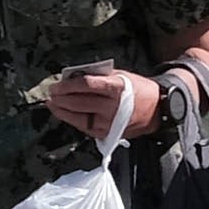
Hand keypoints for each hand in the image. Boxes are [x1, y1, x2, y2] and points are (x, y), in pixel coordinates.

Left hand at [30, 65, 156, 146]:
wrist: (157, 109)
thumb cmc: (136, 89)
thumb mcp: (120, 75)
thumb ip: (98, 76)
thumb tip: (73, 76)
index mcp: (116, 87)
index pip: (86, 84)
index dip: (67, 85)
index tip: (56, 84)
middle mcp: (113, 106)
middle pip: (79, 101)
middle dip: (61, 97)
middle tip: (51, 93)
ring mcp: (110, 122)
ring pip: (79, 117)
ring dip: (62, 111)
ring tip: (52, 104)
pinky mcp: (108, 133)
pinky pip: (85, 127)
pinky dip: (72, 120)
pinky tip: (65, 114)